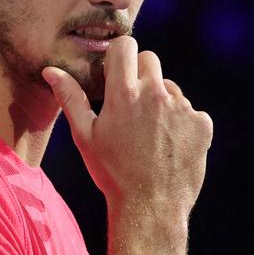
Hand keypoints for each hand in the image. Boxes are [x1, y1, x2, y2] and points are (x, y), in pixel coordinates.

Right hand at [43, 36, 212, 218]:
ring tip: (149, 134)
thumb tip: (51, 71)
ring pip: (170, 88)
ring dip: (161, 101)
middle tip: (131, 106)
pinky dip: (181, 123)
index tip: (115, 72)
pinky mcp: (202, 124)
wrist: (150, 208)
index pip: (125, 46)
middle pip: (150, 60)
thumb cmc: (112, 173)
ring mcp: (182, 108)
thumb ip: (71, 98)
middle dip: (139, 75)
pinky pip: (191, 111)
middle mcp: (156, 95)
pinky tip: (169, 145)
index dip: (119, 56)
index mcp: (124, 94)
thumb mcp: (85, 137)